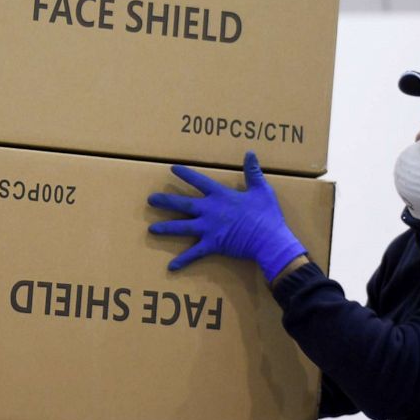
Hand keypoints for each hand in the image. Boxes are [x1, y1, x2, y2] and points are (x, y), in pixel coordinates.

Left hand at [147, 151, 305, 281]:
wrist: (269, 239)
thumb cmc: (266, 214)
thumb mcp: (261, 189)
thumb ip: (253, 171)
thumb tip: (250, 153)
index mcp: (221, 196)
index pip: (199, 181)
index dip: (186, 174)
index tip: (172, 169)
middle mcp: (210, 210)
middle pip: (183, 204)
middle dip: (165, 202)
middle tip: (150, 200)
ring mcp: (209, 228)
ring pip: (182, 227)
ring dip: (166, 228)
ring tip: (151, 229)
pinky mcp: (212, 245)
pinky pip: (194, 254)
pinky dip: (183, 261)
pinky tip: (171, 266)